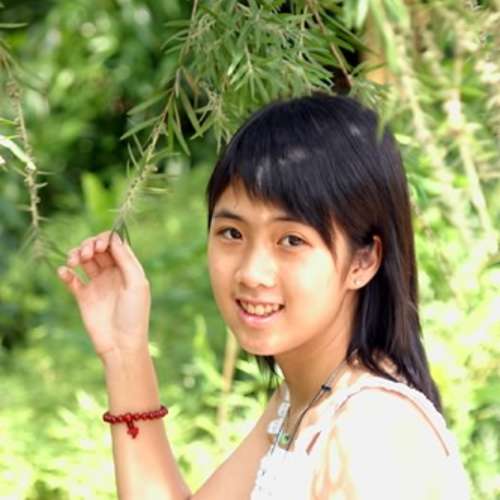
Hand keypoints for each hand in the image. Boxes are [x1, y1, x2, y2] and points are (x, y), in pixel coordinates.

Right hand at [57, 231, 150, 359]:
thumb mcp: (137, 284)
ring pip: (83, 261)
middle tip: (85, 254)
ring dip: (76, 254)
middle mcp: (113, 273)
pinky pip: (71, 279)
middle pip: (97, 249)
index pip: (115, 244)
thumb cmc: (134, 314)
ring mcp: (97, 284)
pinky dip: (65, 272)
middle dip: (89, 245)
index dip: (105, 240)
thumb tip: (114, 238)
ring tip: (74, 262)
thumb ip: (126, 260)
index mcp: (128, 269)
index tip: (99, 247)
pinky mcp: (83, 297)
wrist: (121, 344)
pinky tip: (64, 272)